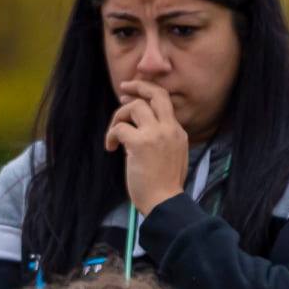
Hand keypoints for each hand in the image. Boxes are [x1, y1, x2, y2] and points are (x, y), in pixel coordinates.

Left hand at [105, 81, 188, 214]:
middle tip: (123, 88)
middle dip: (138, 86)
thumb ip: (160, 141)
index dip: (147, 93)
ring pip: (134, 107)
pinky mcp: (140, 144)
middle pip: (155, 94)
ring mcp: (156, 134)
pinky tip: (111, 148)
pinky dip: (111, 135)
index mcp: (178, 132)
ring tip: (114, 135)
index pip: (164, 102)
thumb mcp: (172, 157)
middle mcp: (169, 129)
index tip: (133, 95)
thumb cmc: (164, 187)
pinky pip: (120, 128)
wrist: (164, 203)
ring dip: (119, 117)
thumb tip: (136, 131)